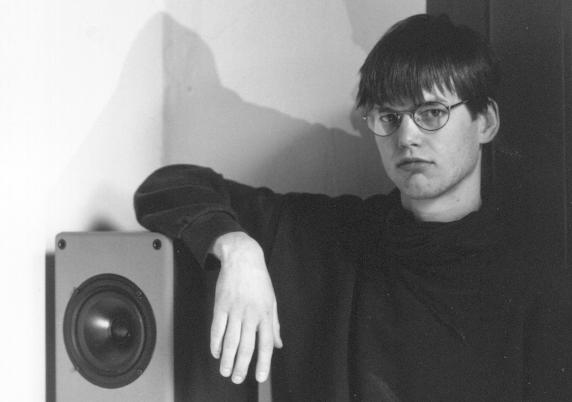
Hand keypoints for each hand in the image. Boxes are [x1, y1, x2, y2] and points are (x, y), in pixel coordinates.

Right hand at [210, 232, 282, 383]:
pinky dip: (215, 343)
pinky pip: (216, 328)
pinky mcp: (220, 305)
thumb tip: (278, 345)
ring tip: (225, 372)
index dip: (263, 363)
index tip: (260, 377)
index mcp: (265, 314)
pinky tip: (216, 353)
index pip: (265, 344)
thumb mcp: (272, 301)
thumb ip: (274, 325)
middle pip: (246, 346)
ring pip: (230, 340)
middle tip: (237, 379)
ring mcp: (234, 309)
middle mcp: (250, 314)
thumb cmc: (259, 281)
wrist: (243, 258)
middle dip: (242, 366)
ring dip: (227, 359)